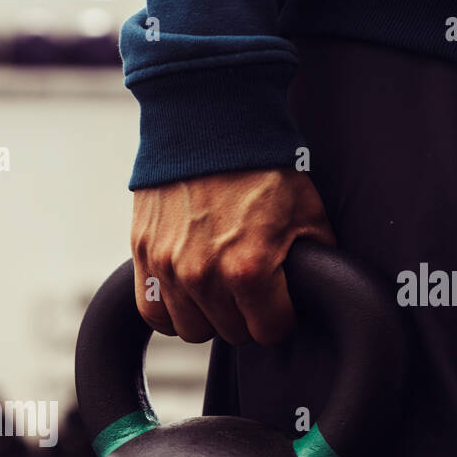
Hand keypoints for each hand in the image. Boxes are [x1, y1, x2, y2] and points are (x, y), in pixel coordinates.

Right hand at [130, 169, 334, 344]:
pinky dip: (171, 310)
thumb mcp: (307, 212)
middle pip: (232, 334)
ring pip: (192, 330)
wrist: (208, 123)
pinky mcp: (144, 257)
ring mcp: (168, 268)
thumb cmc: (261, 166)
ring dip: (209, 316)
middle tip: (252, 288)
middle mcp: (204, 276)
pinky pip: (154, 313)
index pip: (269, 331)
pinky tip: (187, 293)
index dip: (281, 318)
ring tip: (219, 288)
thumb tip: (313, 291)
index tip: (281, 303)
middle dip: (247, 316)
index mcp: (249, 270)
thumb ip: (312, 261)